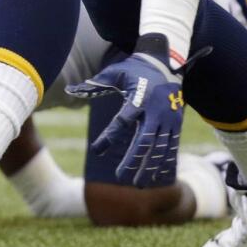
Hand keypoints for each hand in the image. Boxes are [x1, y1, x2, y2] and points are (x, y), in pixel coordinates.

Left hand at [66, 37, 187, 186]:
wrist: (166, 63)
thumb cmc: (134, 69)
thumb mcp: (114, 72)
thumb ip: (94, 84)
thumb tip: (70, 89)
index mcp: (138, 98)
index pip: (121, 121)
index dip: (109, 137)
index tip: (96, 149)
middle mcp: (154, 111)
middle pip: (143, 140)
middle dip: (133, 160)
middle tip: (120, 178)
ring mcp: (168, 118)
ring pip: (159, 146)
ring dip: (149, 166)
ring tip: (138, 183)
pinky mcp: (176, 123)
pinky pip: (171, 145)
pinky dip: (164, 161)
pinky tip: (157, 176)